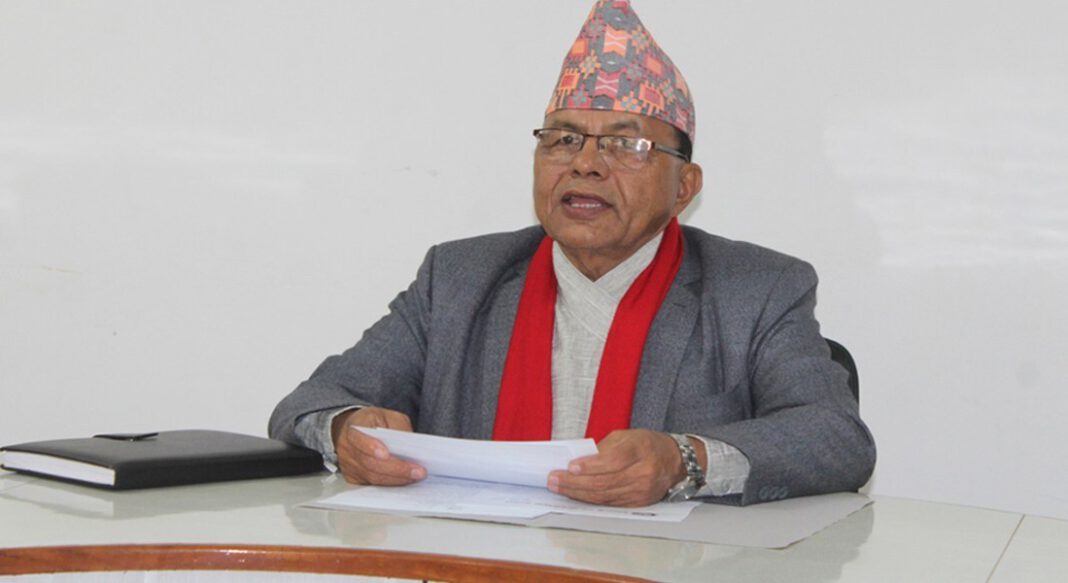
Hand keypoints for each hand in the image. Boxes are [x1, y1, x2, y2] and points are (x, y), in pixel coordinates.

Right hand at [330, 407, 425, 485]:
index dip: (371, 447)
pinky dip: (390, 484)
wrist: (351, 430)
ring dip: (396, 479)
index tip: (386, 454)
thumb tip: (412, 446)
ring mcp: (348, 464)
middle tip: (417, 471)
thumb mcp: (388, 416)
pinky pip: (372, 484)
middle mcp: (347, 447)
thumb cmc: (372, 422)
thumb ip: (398, 428)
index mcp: (354, 426)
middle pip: (370, 463)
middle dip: (396, 468)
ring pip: (372, 477)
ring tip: (416, 477)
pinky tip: (405, 481)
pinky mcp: (353, 477)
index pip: (359, 438)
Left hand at [547, 429, 702, 506]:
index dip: (590, 465)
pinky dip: (589, 499)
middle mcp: (643, 472)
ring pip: (604, 496)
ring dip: (577, 493)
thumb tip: (576, 460)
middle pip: (604, 482)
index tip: (571, 466)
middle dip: (575, 482)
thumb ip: (603, 448)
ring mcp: (642, 491)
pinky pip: (609, 503)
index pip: (613, 460)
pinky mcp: (638, 503)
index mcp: (640, 450)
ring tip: (558, 487)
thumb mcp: (626, 436)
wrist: (673, 461)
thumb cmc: (646, 445)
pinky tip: (575, 495)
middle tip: (554, 479)